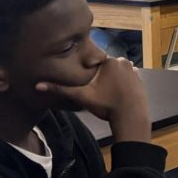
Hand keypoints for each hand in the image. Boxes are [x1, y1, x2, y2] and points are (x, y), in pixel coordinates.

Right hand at [35, 57, 150, 143]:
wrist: (130, 116)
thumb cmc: (106, 104)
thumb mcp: (81, 96)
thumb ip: (61, 89)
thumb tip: (37, 86)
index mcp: (109, 61)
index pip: (94, 63)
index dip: (89, 75)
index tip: (89, 85)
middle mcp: (123, 61)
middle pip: (105, 68)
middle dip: (100, 77)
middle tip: (98, 92)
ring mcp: (134, 70)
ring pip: (116, 73)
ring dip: (111, 81)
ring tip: (106, 94)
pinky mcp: (140, 79)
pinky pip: (126, 79)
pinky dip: (121, 84)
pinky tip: (117, 94)